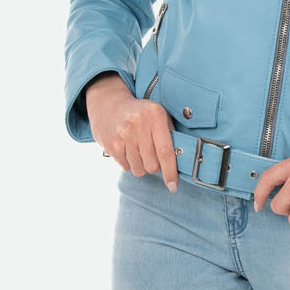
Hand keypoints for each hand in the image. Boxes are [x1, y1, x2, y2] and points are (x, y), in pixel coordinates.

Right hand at [86, 75, 178, 189]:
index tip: (173, 186)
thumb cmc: (140, 113)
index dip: (170, 172)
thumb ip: (170, 133)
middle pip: (152, 165)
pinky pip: (126, 167)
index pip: (166, 151)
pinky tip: (127, 150)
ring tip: (138, 151)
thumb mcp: (158, 114)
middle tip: (151, 156)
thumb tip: (181, 159)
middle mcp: (138, 124)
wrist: (108, 103)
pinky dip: (129, 163)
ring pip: (139, 169)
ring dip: (141, 166)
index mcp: (154, 115)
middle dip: (155, 167)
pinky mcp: (111, 145)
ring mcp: (123, 135)